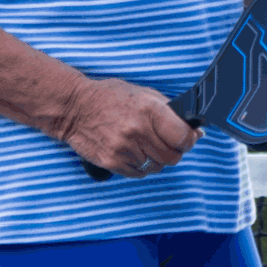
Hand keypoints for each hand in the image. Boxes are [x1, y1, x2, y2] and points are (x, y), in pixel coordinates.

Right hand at [56, 77, 202, 179]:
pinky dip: (142, 166)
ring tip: (148, 146)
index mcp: (150, 110)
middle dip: (176, 151)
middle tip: (170, 144)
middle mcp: (138, 131)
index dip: (191, 139)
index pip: (183, 137)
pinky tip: (135, 153)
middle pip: (172, 157)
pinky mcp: (112, 162)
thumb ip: (168, 110)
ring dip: (158, 160)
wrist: (75, 108)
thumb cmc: (111, 97)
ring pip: (156, 167)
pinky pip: (139, 173)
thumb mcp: (144, 93)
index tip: (190, 138)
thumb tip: (192, 128)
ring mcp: (124, 149)